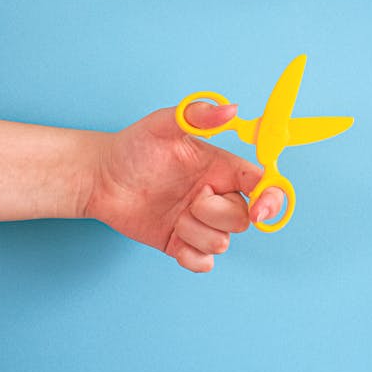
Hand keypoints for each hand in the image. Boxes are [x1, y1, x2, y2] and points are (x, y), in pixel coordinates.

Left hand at [84, 103, 282, 272]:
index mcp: (220, 167)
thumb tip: (232, 109)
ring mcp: (199, 222)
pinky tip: (173, 239)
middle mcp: (215, 195)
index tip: (260, 211)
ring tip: (173, 215)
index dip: (271, 198)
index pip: (262, 183)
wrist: (100, 178)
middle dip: (217, 215)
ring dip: (196, 233)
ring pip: (222, 242)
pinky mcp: (181, 244)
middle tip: (190, 202)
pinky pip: (203, 262)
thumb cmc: (133, 146)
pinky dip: (191, 256)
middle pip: (243, 219)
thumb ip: (198, 115)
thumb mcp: (163, 124)